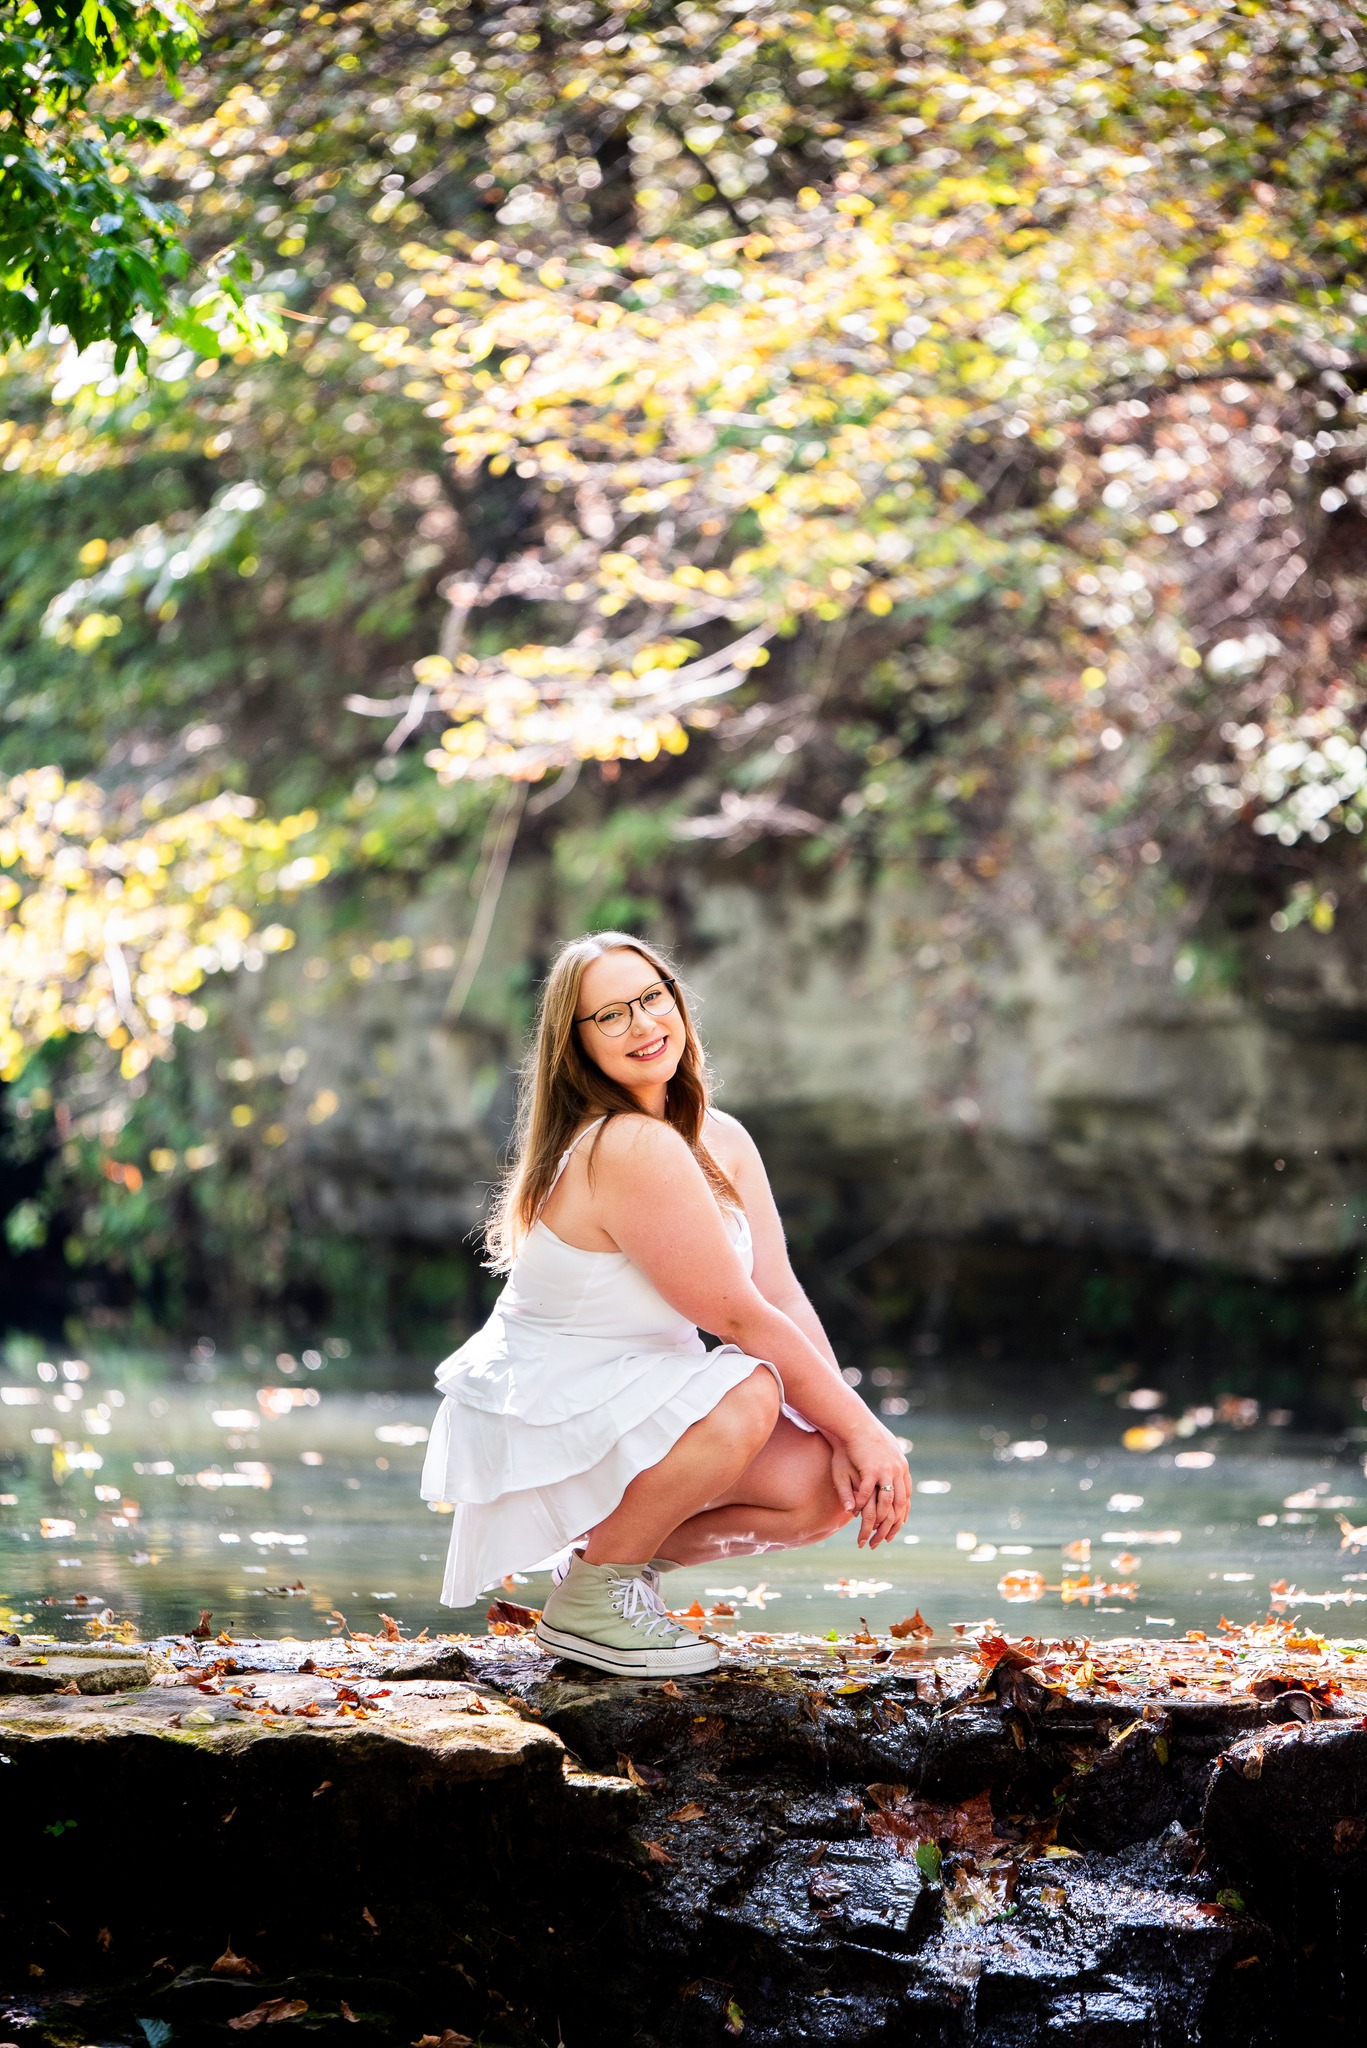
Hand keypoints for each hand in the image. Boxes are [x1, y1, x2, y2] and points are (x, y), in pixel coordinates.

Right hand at [829, 1423, 910, 1547]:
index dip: (901, 1515)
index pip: (906, 1498)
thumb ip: (882, 1474)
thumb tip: (885, 1485)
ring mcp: (886, 1470)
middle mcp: (898, 1471)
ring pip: (885, 1504)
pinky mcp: (871, 1469)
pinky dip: (862, 1505)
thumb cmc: (864, 1436)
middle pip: (898, 1506)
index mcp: (902, 1467)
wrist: (855, 1421)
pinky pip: (867, 1493)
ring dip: (876, 1523)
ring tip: (867, 1535)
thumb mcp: (879, 1455)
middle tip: (881, 1541)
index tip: (896, 1528)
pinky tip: (855, 1514)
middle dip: (890, 1527)